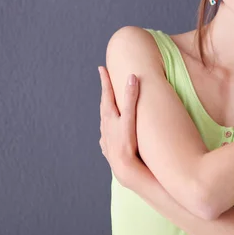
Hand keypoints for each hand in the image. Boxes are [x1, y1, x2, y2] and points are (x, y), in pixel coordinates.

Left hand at [98, 66, 142, 187]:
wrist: (122, 166)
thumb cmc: (126, 142)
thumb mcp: (130, 118)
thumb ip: (131, 98)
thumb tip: (132, 77)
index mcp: (109, 115)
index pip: (107, 92)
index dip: (105, 80)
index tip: (101, 68)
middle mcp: (105, 124)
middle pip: (104, 105)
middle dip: (105, 93)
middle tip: (106, 83)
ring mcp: (106, 136)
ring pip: (105, 120)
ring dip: (107, 111)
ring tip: (110, 106)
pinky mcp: (108, 147)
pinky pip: (107, 135)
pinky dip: (109, 129)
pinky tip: (110, 133)